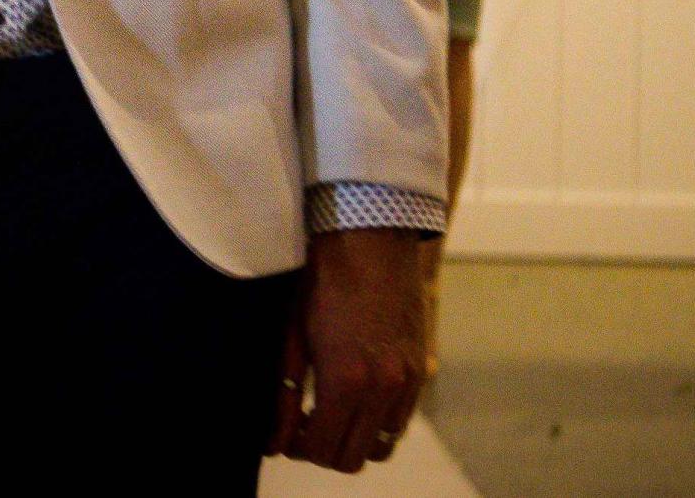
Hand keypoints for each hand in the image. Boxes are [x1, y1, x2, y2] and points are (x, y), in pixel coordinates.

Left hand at [268, 229, 429, 472]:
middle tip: (302, 428)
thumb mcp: (291, 334)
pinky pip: (400, 418)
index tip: (285, 436)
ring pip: (381, 443)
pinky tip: (351, 396)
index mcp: (346, 379)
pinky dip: (375, 420)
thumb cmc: (319, 278)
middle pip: (355, 456)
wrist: (370, 238)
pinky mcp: (421, 367)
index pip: (325, 448)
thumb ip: (284, 393)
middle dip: (324, 450)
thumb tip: (274, 442)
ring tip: (326, 413)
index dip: (300, 449)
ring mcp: (409, 380)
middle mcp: (385, 387)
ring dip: (353, 438)